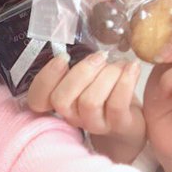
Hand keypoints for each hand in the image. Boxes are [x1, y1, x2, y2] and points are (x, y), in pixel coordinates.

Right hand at [27, 52, 145, 162]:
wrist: (133, 124)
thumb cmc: (108, 95)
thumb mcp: (89, 80)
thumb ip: (80, 68)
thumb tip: (81, 45)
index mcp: (62, 103)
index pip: (38, 99)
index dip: (46, 77)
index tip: (63, 57)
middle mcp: (73, 117)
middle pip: (61, 99)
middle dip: (80, 72)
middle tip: (100, 57)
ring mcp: (95, 124)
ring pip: (89, 101)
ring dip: (106, 75)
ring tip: (120, 65)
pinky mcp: (120, 126)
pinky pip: (117, 104)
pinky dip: (125, 81)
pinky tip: (132, 67)